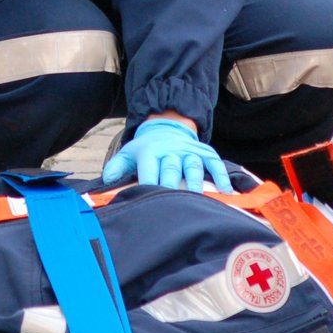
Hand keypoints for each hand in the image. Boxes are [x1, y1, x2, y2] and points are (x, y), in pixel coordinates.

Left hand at [101, 118, 233, 192]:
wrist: (166, 126)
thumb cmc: (146, 149)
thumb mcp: (128, 153)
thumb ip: (116, 167)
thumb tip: (106, 181)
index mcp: (150, 152)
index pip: (149, 171)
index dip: (149, 186)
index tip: (149, 202)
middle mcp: (171, 150)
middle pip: (171, 169)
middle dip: (172, 186)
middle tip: (173, 206)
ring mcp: (189, 151)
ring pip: (193, 166)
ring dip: (196, 182)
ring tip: (198, 201)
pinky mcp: (204, 152)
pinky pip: (214, 162)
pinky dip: (221, 175)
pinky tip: (226, 190)